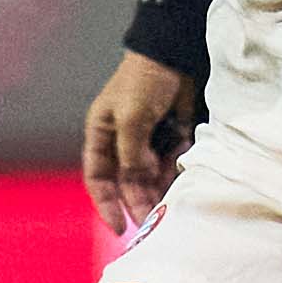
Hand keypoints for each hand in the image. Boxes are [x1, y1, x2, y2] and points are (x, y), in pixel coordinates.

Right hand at [81, 51, 199, 233]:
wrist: (175, 54)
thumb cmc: (144, 82)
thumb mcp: (131, 119)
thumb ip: (131, 155)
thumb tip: (138, 181)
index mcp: (101, 135)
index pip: (98, 178)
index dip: (106, 205)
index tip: (120, 228)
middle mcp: (121, 142)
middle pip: (126, 183)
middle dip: (138, 203)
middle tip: (154, 224)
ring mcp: (146, 141)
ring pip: (150, 178)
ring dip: (159, 191)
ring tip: (172, 206)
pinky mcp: (169, 138)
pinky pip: (170, 166)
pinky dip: (175, 174)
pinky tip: (183, 179)